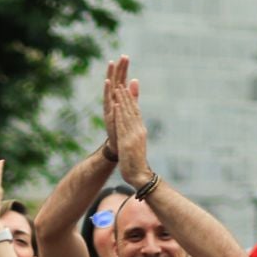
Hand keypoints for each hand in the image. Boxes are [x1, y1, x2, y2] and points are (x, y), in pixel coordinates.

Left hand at [102, 56, 149, 187]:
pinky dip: (119, 113)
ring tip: (118, 88)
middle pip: (132, 109)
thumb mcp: (135, 147)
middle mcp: (138, 130)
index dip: (131, 99)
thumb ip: (134, 136)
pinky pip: (122, 124)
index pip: (136, 112)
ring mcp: (133, 135)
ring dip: (122, 100)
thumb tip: (135, 131)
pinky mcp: (127, 141)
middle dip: (127, 95)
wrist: (139, 176)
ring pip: (127, 114)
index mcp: (140, 131)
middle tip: (122, 81)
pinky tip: (115, 104)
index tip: (127, 88)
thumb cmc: (136, 164)